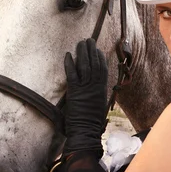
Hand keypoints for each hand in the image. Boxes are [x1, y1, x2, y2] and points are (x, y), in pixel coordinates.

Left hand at [63, 38, 107, 156]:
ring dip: (82, 52)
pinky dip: (69, 63)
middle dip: (91, 50)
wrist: (86, 131)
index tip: (97, 49)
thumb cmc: (91, 122)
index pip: (103, 69)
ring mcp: (85, 88)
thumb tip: (96, 90)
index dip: (100, 57)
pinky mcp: (75, 91)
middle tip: (88, 40)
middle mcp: (95, 86)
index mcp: (102, 89)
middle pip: (94, 63)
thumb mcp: (98, 106)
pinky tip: (68, 55)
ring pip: (85, 65)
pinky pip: (72, 74)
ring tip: (80, 43)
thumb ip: (96, 95)